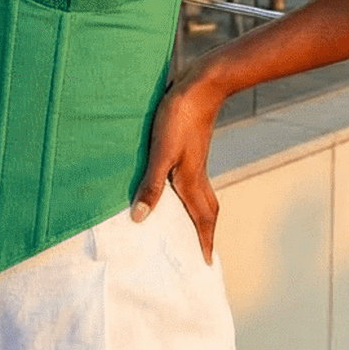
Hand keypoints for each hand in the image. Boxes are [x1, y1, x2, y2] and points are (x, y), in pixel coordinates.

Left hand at [131, 77, 221, 263]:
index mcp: (192, 181)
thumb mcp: (160, 152)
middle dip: (205, 233)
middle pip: (207, 211)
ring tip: (188, 226)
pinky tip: (175, 188)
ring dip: (197, 214)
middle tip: (202, 250)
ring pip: (201, 195)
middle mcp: (197, 174)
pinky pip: (194, 181)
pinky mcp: (190, 147)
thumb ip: (151, 185)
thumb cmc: (179, 117)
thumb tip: (141, 219)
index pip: (202, 220)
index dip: (205, 242)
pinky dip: (189, 194)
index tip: (207, 264)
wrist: (201, 84)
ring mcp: (195, 160)